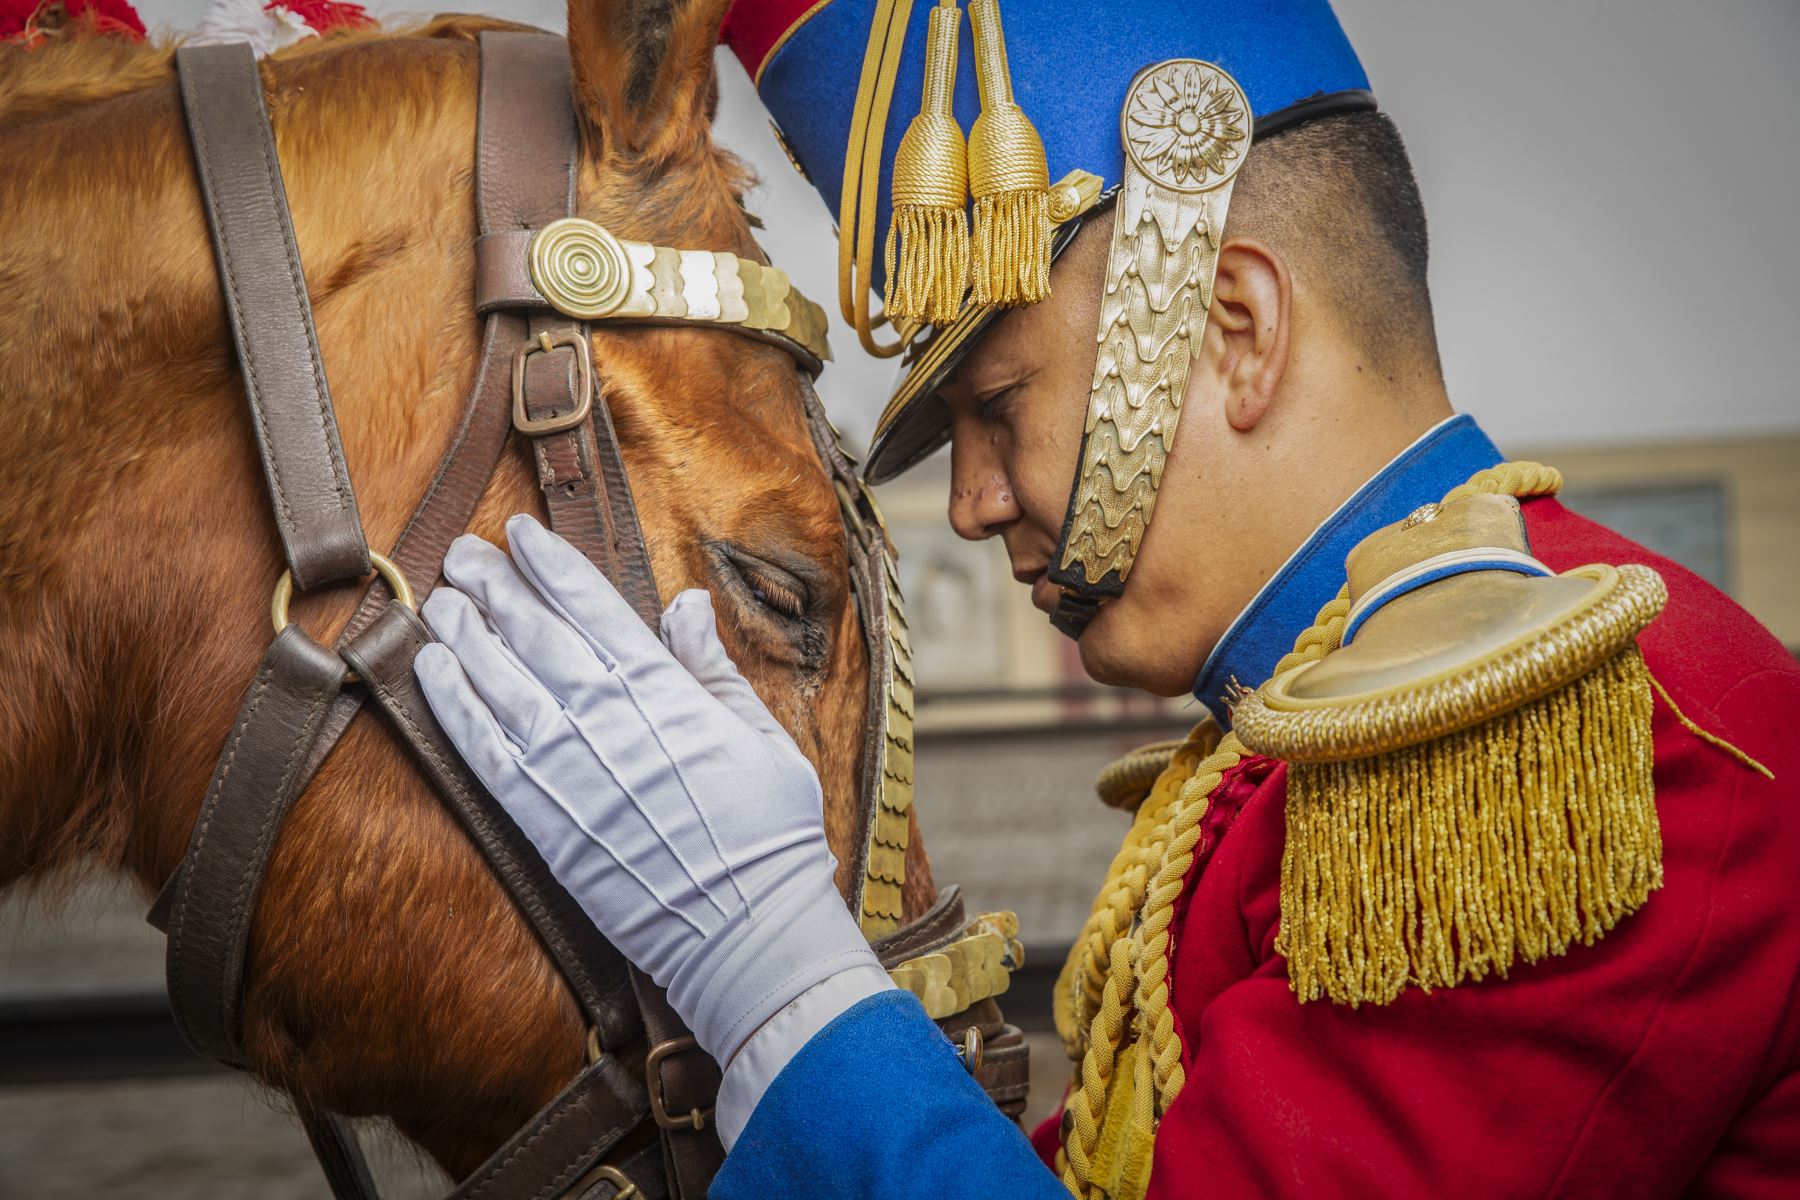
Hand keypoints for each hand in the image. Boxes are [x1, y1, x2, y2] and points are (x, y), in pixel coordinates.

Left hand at [412, 514, 882, 1065]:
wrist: (745, 928)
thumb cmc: (769, 834)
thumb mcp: (763, 735)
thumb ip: (713, 667)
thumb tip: (684, 604)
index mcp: (666, 691)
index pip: (592, 607)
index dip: (550, 564)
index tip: (520, 533)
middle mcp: (608, 718)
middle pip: (535, 633)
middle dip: (494, 586)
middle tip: (463, 554)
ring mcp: (568, 768)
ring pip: (499, 680)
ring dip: (463, 633)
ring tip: (440, 599)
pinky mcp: (541, 818)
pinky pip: (481, 748)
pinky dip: (451, 703)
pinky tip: (430, 669)